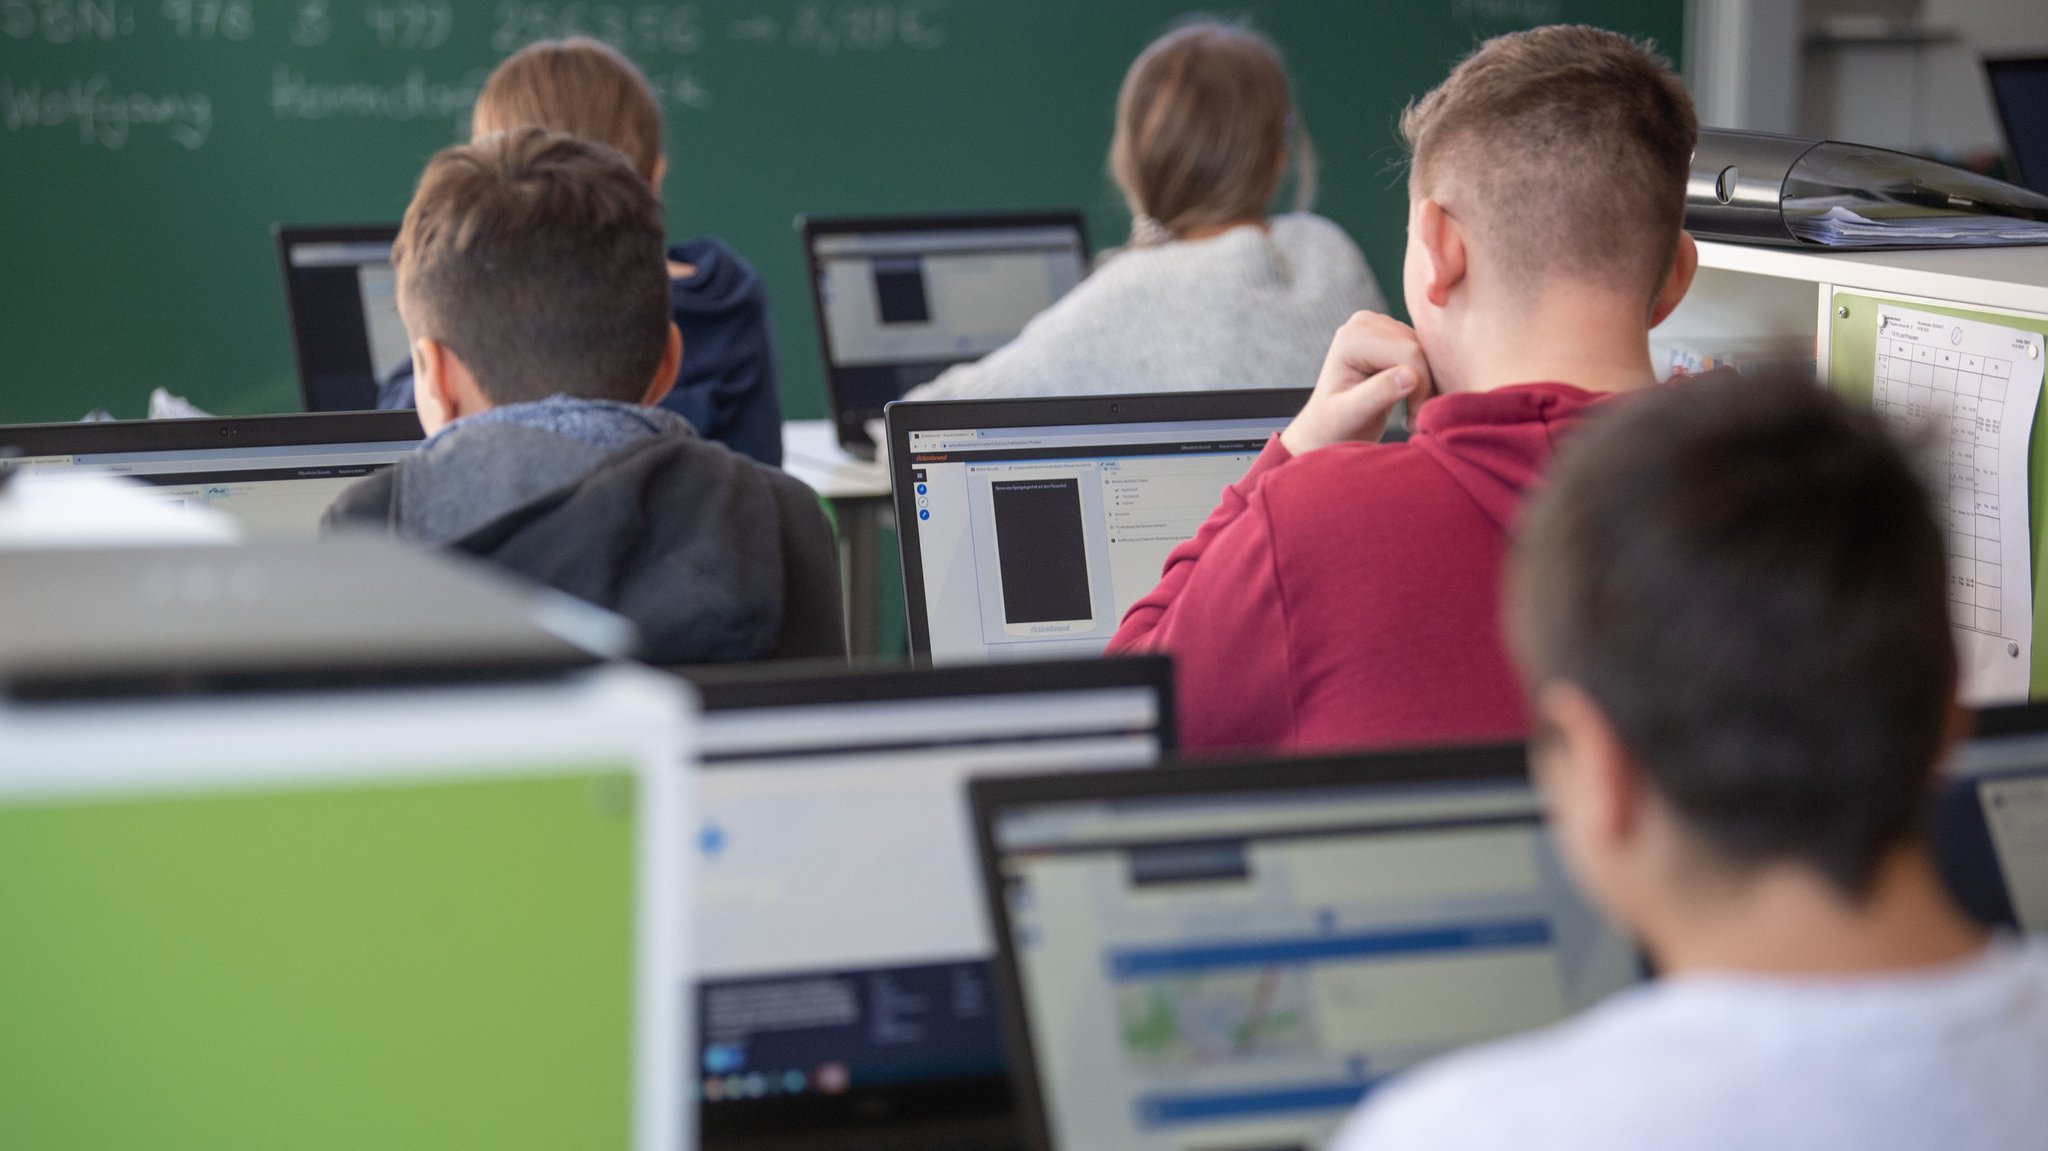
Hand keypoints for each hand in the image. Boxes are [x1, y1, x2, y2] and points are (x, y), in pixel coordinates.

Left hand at [1280, 312, 1432, 455]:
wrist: (1331, 425)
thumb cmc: (1336, 424)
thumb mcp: (1351, 415)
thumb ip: (1377, 394)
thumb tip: (1411, 376)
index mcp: (1352, 337)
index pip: (1408, 352)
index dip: (1420, 386)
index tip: (1413, 418)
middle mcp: (1366, 322)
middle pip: (1420, 348)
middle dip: (1425, 386)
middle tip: (1415, 418)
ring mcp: (1382, 325)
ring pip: (1428, 350)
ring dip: (1429, 384)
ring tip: (1413, 412)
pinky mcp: (1396, 334)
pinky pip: (1428, 352)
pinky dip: (1428, 378)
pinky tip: (1415, 400)